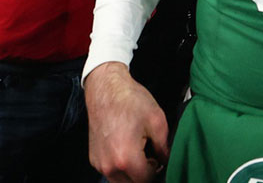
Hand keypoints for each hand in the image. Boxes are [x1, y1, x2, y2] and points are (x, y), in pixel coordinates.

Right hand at [85, 62, 168, 182]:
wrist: (106, 88)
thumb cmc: (129, 101)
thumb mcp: (157, 121)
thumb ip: (165, 148)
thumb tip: (168, 162)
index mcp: (126, 158)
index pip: (147, 180)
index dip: (158, 171)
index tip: (161, 160)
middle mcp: (109, 165)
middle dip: (145, 174)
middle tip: (153, 157)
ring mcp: (99, 163)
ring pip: (121, 181)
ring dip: (133, 173)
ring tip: (141, 152)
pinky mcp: (94, 159)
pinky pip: (111, 172)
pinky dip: (121, 167)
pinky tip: (128, 149)